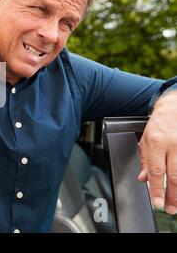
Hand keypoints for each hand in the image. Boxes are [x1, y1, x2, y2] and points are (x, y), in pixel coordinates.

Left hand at [138, 91, 176, 214]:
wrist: (174, 108)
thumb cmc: (159, 125)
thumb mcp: (145, 140)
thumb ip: (144, 160)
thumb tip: (142, 179)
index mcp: (156, 142)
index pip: (155, 170)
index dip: (156, 188)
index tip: (156, 202)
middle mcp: (173, 145)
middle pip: (173, 175)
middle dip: (171, 195)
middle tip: (169, 209)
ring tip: (176, 204)